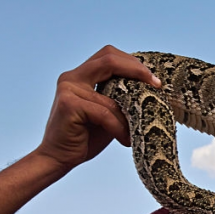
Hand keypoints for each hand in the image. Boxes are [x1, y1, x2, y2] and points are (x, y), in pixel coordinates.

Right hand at [35, 45, 160, 170]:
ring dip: (129, 114)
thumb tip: (150, 89)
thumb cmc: (85, 137)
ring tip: (136, 131)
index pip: (109, 55)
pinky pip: (105, 113)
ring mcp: (68, 89)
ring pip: (112, 93)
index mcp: (81, 75)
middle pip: (109, 59)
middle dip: (137, 70)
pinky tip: (125, 140)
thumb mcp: (107, 113)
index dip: (133, 63)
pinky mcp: (68, 105)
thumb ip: (119, 98)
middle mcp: (72, 77)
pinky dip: (119, 128)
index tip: (154, 80)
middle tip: (156, 86)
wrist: (59, 158)